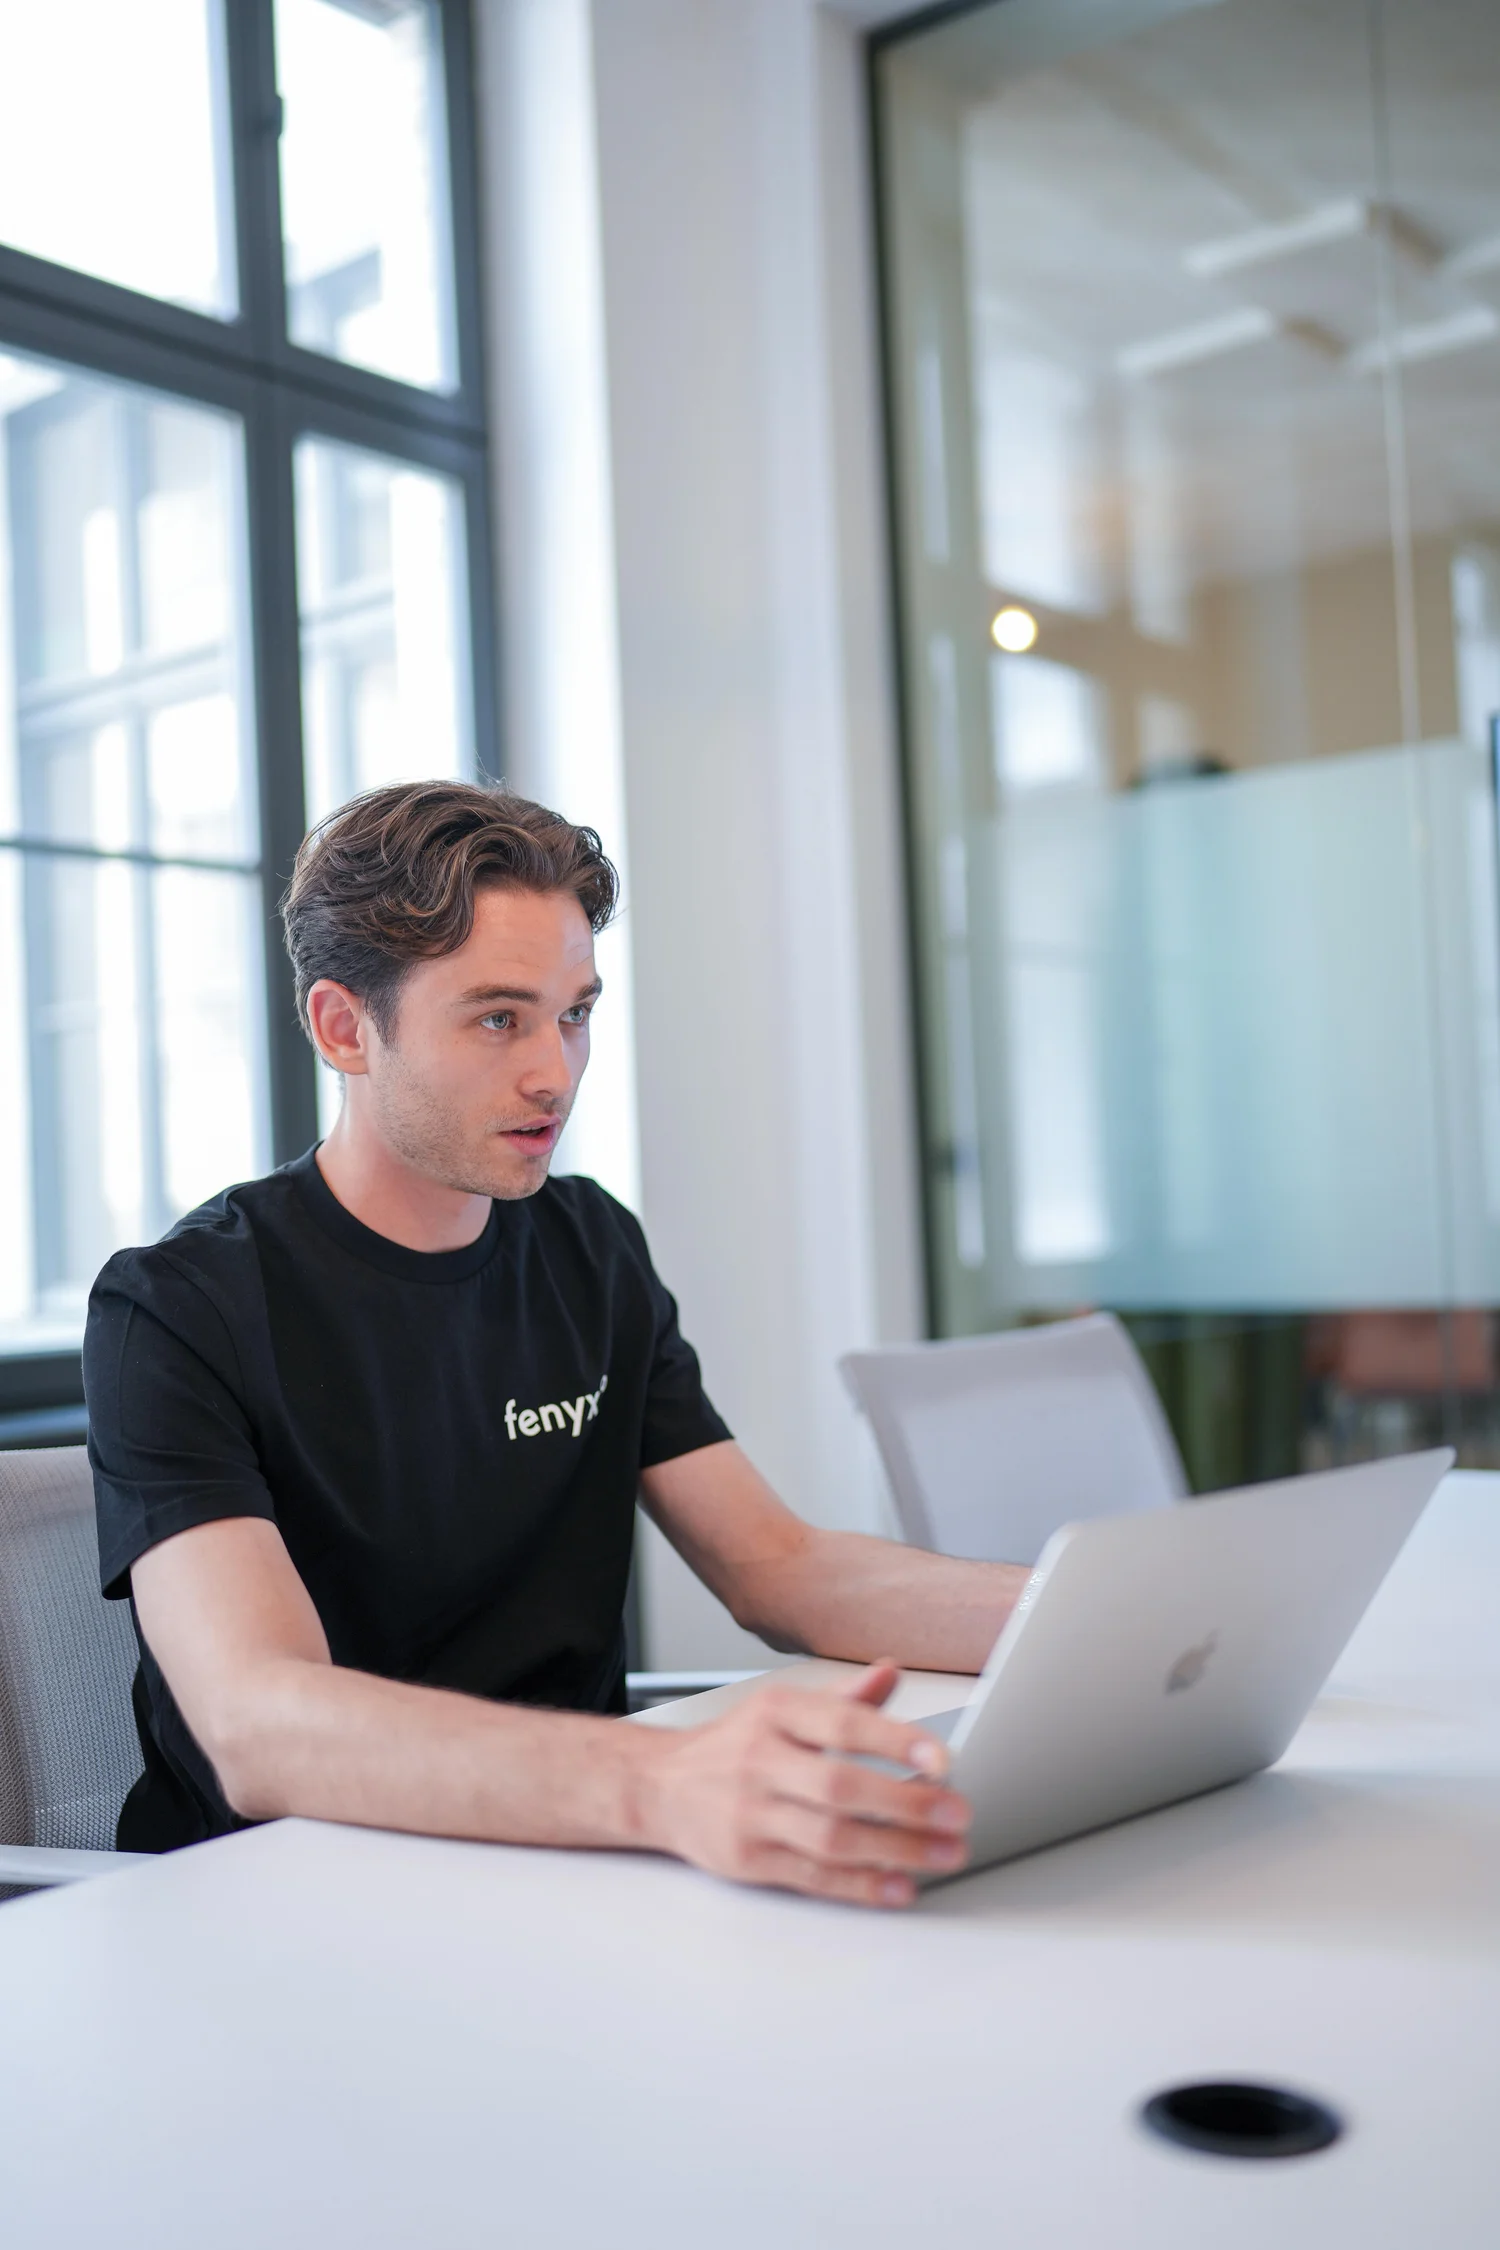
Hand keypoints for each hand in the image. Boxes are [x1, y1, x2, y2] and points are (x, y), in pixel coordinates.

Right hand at [642, 1660, 970, 1906]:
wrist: (660, 1786)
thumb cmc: (735, 1746)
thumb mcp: (780, 1708)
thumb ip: (842, 1699)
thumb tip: (891, 1673)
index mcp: (775, 1714)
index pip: (842, 1724)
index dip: (896, 1740)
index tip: (942, 1759)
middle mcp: (760, 1761)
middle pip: (840, 1786)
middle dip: (907, 1804)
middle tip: (958, 1813)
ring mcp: (751, 1814)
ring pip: (831, 1837)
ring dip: (896, 1850)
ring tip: (946, 1853)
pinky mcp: (748, 1860)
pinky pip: (812, 1877)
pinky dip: (861, 1886)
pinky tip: (900, 1887)